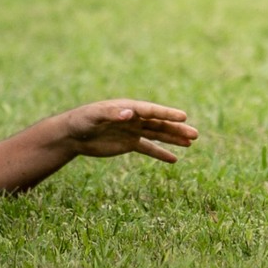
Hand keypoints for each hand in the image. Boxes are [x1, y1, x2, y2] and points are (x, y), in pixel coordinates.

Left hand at [61, 99, 197, 162]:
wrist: (72, 134)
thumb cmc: (82, 120)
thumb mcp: (95, 117)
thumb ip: (112, 114)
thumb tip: (130, 113)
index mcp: (128, 108)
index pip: (152, 111)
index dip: (168, 114)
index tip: (183, 117)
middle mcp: (134, 118)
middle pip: (160, 124)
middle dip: (177, 129)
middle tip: (195, 134)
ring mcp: (133, 130)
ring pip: (157, 134)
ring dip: (174, 138)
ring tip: (191, 142)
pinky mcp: (129, 143)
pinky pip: (148, 148)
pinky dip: (160, 153)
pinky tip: (174, 159)